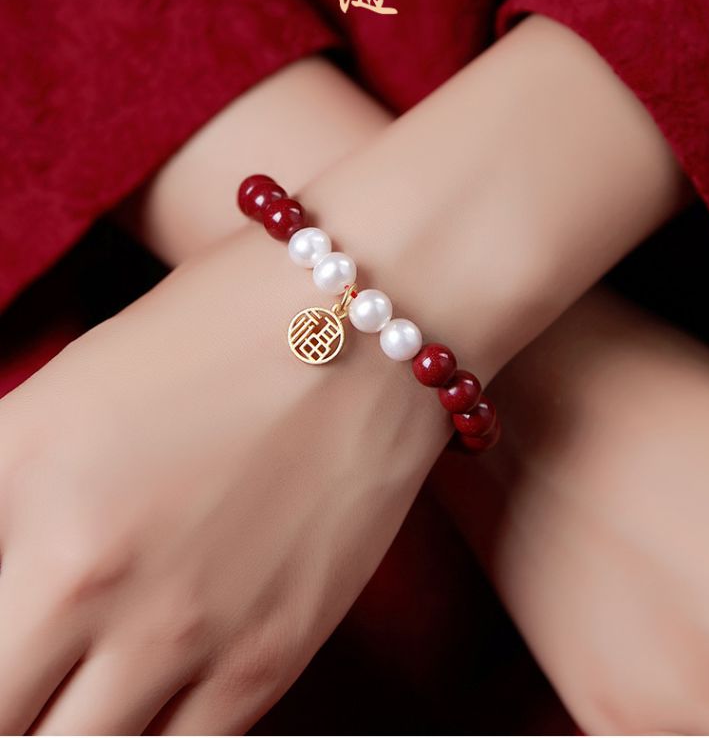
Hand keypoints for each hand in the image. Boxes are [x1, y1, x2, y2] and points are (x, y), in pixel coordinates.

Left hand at [2, 13, 689, 734]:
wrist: (367, 316)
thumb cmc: (215, 327)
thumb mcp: (61, 390)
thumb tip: (1, 567)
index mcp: (22, 488)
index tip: (7, 644)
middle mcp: (85, 574)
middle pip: (2, 715)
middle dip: (9, 700)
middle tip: (30, 674)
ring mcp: (182, 628)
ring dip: (68, 727)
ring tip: (77, 692)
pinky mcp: (268, 656)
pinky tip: (142, 703)